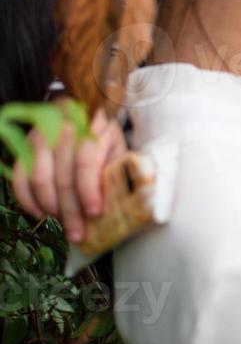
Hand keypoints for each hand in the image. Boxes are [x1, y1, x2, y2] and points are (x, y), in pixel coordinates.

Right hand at [11, 108, 126, 242]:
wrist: (81, 109)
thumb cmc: (103, 135)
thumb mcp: (118, 146)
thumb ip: (117, 170)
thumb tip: (118, 205)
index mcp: (94, 124)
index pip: (86, 161)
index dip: (89, 190)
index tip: (94, 213)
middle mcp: (64, 127)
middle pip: (63, 175)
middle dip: (71, 210)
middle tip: (78, 233)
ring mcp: (41, 135)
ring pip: (40, 178)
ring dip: (51, 207)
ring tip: (65, 223)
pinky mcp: (24, 145)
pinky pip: (20, 177)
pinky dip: (28, 200)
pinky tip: (42, 213)